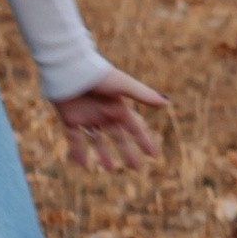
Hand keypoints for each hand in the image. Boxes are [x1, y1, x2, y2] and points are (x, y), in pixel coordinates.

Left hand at [53, 65, 167, 172]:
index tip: (153, 155)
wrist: (70, 69)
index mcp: (118, 108)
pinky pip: (75, 139)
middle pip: (118, 138)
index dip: (144, 141)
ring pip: (97, 141)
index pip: (135, 129)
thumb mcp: (123, 85)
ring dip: (103, 155)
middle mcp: (104, 115)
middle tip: (136, 168)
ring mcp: (87, 118)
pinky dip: (78, 152)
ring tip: (110, 168)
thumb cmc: (98, 75)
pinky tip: (83, 165)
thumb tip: (167, 102)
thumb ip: (143, 95)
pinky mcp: (70, 119)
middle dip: (128, 152)